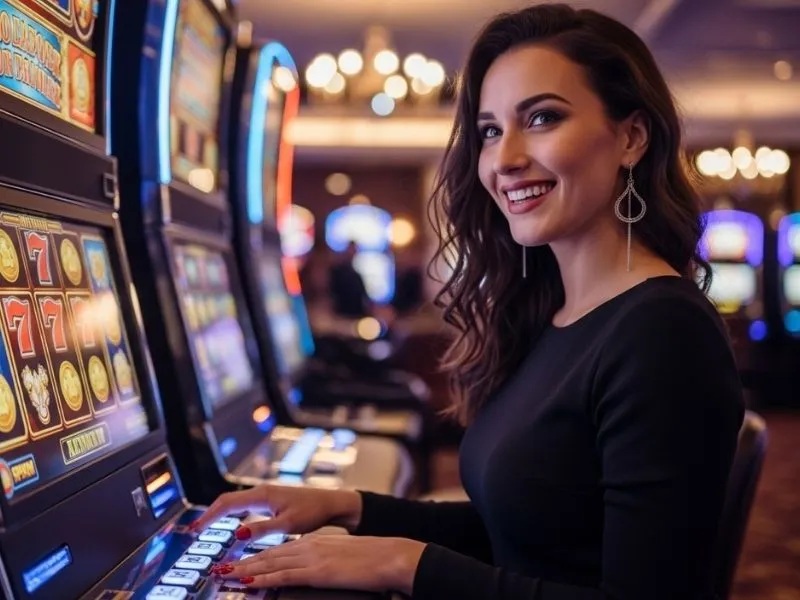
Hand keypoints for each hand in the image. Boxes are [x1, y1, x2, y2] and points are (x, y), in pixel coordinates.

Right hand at [190, 485, 362, 539]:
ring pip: (235, 502)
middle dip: (210, 514)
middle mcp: (261, 492)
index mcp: (262, 495)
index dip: (209, 516)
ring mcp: (265, 495)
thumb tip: (238, 533)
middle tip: (194, 529)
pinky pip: (244, 505)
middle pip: (227, 500)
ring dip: (220, 513)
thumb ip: (262, 529)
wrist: (331, 503)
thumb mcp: (287, 524)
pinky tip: (230, 523)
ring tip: (206, 527)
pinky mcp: (271, 500)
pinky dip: (232, 513)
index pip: (227, 504)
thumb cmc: (313, 512)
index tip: (195, 529)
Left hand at [213, 534, 425, 594]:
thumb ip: (324, 561)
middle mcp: (309, 546)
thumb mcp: (342, 558)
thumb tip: (315, 570)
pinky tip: (249, 581)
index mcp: (315, 543)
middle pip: (269, 554)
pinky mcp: (316, 571)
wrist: (389, 555)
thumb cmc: (372, 559)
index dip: (257, 557)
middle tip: (221, 568)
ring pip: (270, 563)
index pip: (279, 550)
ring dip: (245, 569)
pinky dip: (263, 577)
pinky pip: (283, 575)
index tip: (239, 563)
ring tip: (225, 574)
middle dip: (242, 562)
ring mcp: (311, 557)